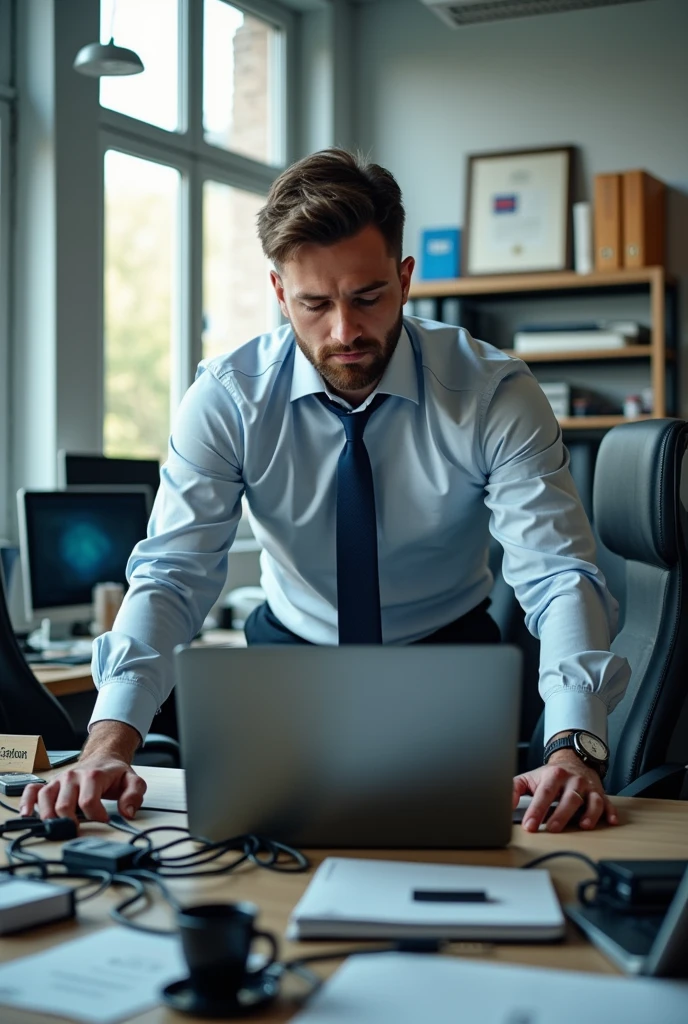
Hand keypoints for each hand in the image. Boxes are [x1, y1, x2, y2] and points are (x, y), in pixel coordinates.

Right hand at [19, 721, 145, 823]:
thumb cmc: (114, 773)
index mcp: (93, 776)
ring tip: (59, 828)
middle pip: (64, 805)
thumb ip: (134, 795)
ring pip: (46, 800)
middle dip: (71, 822)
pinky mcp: (51, 784)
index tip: (104, 821)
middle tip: (79, 830)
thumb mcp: (132, 780)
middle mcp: (72, 777)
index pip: (88, 802)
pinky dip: (27, 801)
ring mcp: (59, 780)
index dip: (96, 816)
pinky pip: (33, 791)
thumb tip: (128, 812)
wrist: (104, 757)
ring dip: (50, 818)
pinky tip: (27, 813)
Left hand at [513, 750, 618, 832]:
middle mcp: (573, 781)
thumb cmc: (550, 775)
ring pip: (591, 801)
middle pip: (568, 798)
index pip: (544, 794)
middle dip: (561, 815)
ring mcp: (588, 787)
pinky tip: (610, 821)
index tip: (530, 826)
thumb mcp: (530, 778)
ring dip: (589, 814)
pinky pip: (608, 803)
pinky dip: (610, 812)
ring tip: (584, 826)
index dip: (536, 810)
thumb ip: (514, 789)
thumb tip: (506, 803)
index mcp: (553, 776)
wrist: (572, 761)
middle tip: (551, 830)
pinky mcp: (600, 794)